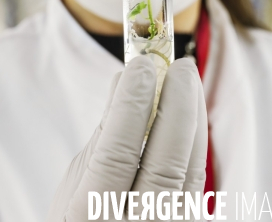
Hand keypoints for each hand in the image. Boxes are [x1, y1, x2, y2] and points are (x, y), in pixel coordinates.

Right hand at [47, 56, 207, 220]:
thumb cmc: (81, 218)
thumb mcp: (74, 185)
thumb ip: (102, 137)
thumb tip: (124, 81)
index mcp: (91, 216)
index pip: (116, 155)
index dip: (131, 106)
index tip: (141, 64)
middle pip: (165, 164)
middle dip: (178, 106)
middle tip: (181, 67)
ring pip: (192, 171)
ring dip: (194, 118)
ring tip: (188, 80)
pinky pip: (196, 181)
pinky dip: (195, 141)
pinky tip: (190, 115)